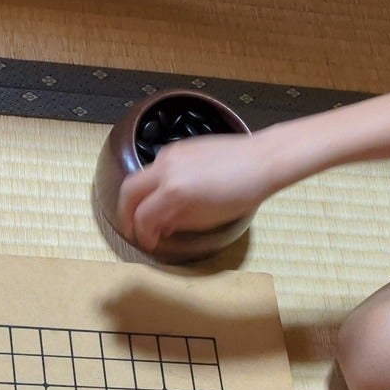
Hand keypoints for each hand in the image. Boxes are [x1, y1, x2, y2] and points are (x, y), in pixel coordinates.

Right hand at [116, 132, 278, 249]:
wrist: (263, 159)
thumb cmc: (242, 192)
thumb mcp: (209, 217)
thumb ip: (179, 222)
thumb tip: (161, 227)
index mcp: (174, 191)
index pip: (144, 216)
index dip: (142, 234)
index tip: (147, 243)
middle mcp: (166, 168)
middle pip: (129, 191)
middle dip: (126, 212)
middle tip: (132, 228)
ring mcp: (171, 153)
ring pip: (141, 176)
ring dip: (141, 196)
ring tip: (153, 214)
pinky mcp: (180, 146)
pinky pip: (157, 166)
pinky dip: (154, 183)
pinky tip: (168, 195)